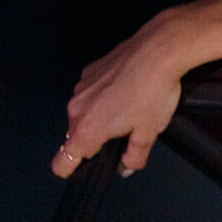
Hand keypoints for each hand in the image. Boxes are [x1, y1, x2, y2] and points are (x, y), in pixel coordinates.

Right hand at [54, 13, 187, 178]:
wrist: (159, 51)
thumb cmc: (155, 92)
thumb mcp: (149, 132)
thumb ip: (135, 156)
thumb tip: (127, 167)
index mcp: (87, 130)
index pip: (62, 160)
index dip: (71, 169)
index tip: (80, 170)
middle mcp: (76, 109)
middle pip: (75, 135)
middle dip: (94, 139)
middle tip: (123, 133)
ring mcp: (81, 87)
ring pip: (82, 112)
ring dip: (99, 116)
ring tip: (129, 108)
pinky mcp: (89, 71)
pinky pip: (90, 92)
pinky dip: (102, 95)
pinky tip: (126, 89)